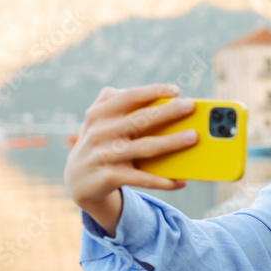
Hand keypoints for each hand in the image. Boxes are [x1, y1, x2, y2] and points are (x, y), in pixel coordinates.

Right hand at [64, 83, 197, 234]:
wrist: (77, 181)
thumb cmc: (99, 143)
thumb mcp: (99, 121)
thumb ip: (116, 103)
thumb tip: (153, 97)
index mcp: (99, 114)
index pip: (129, 97)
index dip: (153, 91)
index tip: (176, 89)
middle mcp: (100, 132)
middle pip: (140, 119)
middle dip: (168, 111)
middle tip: (190, 106)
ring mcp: (104, 155)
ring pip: (145, 147)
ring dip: (171, 142)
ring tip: (193, 137)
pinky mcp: (109, 177)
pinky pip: (142, 178)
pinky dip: (163, 181)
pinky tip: (181, 181)